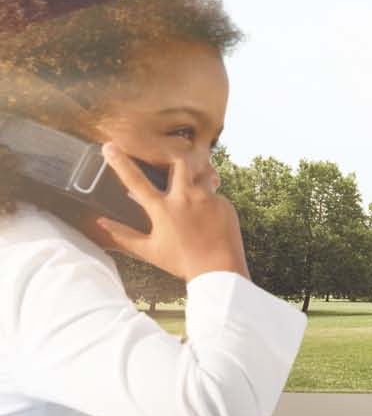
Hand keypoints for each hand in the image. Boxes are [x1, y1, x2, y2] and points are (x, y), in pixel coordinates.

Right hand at [89, 145, 248, 282]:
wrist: (219, 270)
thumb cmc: (181, 261)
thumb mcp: (148, 250)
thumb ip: (123, 235)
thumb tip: (101, 222)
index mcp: (162, 209)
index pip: (135, 181)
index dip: (120, 162)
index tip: (109, 146)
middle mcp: (185, 197)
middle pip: (179, 162)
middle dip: (174, 160)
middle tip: (172, 168)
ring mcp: (208, 198)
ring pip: (202, 174)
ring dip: (195, 179)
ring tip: (193, 196)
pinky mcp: (226, 203)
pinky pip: (216, 194)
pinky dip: (210, 201)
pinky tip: (209, 219)